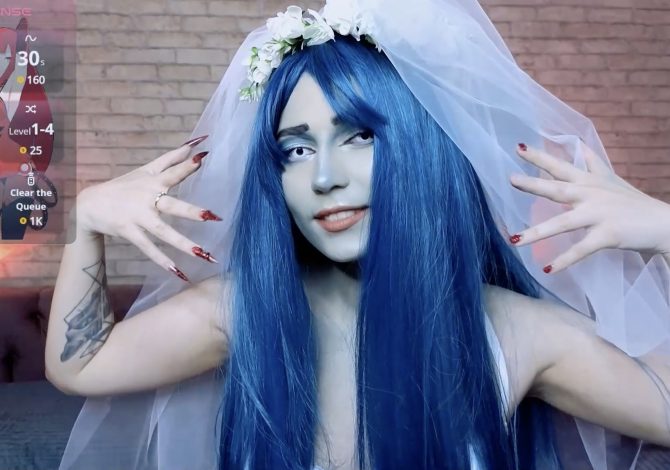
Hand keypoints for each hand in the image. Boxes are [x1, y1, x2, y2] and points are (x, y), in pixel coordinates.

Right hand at [76, 135, 221, 280]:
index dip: (187, 165)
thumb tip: (196, 143)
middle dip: (191, 212)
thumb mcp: (147, 169)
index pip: (173, 172)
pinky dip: (163, 261)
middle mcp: (147, 199)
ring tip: (203, 254)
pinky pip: (149, 249)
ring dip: (183, 244)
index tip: (204, 157)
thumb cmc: (125, 186)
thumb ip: (173, 158)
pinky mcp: (129, 232)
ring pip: (163, 232)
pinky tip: (179, 272)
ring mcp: (137, 217)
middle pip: (172, 206)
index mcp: (153, 182)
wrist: (90, 204)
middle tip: (212, 217)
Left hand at [508, 142, 669, 273]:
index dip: (540, 157)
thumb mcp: (612, 179)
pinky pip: (581, 249)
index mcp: (589, 182)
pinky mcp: (608, 235)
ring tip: (513, 240)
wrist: (663, 223)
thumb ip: (593, 164)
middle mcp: (591, 195)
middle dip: (533, 185)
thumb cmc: (633, 202)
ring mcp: (599, 215)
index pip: (561, 166)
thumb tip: (580, 145)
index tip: (518, 148)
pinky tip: (547, 268)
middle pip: (558, 189)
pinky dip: (564, 260)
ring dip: (537, 232)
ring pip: (563, 223)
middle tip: (511, 179)